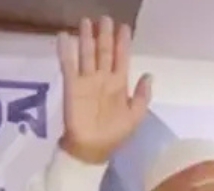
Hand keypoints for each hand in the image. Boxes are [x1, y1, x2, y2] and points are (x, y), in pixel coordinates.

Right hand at [57, 16, 150, 163]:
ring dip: (87, 38)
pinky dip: (66, 51)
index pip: (121, 58)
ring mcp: (86, 81)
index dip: (123, 43)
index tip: (125, 28)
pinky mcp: (72, 86)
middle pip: (103, 52)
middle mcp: (103, 79)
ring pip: (87, 54)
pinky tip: (65, 37)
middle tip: (105, 18)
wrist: (92, 149)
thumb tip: (149, 75)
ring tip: (86, 21)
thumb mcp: (135, 116)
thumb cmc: (115, 134)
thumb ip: (142, 96)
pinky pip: (68, 65)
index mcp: (119, 85)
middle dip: (105, 35)